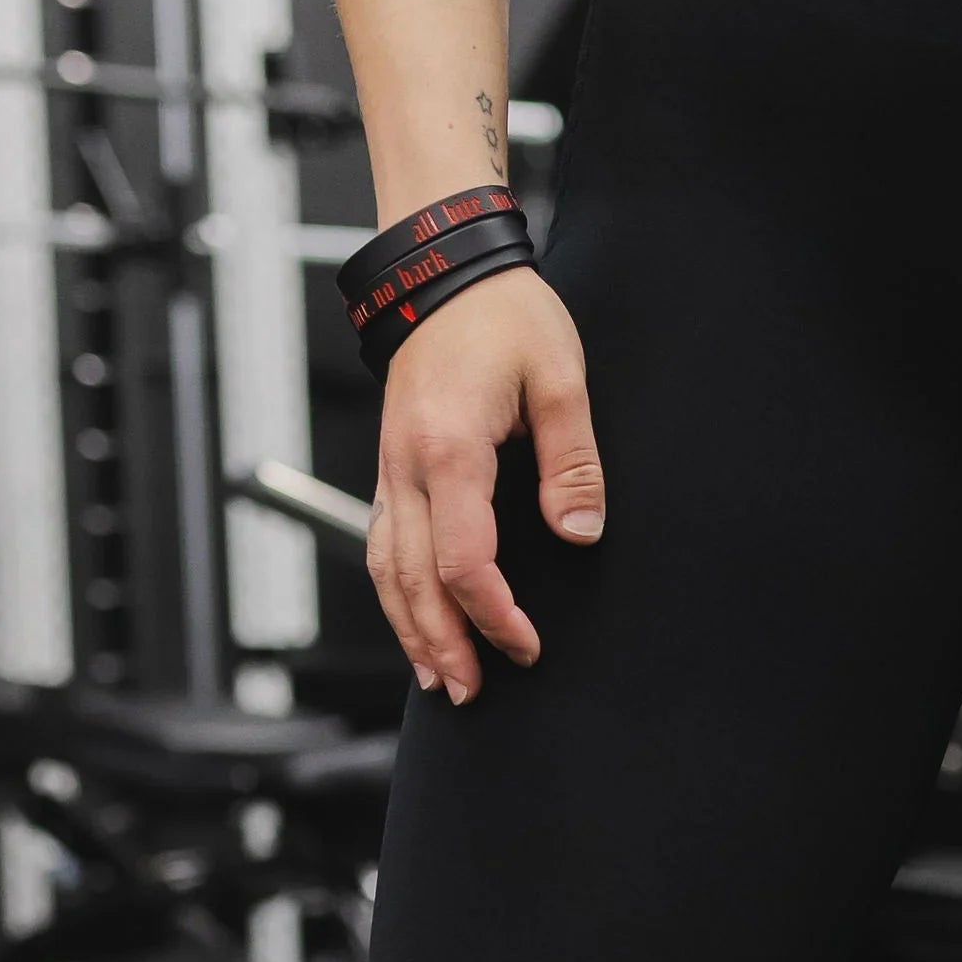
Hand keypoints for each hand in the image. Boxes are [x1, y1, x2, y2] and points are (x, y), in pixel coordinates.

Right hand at [364, 264, 603, 703]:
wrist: (441, 267)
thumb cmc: (502, 314)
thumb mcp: (559, 379)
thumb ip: (571, 462)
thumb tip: (578, 532)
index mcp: (450, 449)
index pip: (464, 561)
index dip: (494, 616)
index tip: (527, 645)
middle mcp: (407, 467)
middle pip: (413, 581)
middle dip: (441, 644)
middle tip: (470, 693)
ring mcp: (390, 468)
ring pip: (385, 568)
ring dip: (409, 629)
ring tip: (436, 678)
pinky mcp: (391, 465)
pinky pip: (382, 543)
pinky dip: (395, 593)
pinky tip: (413, 620)